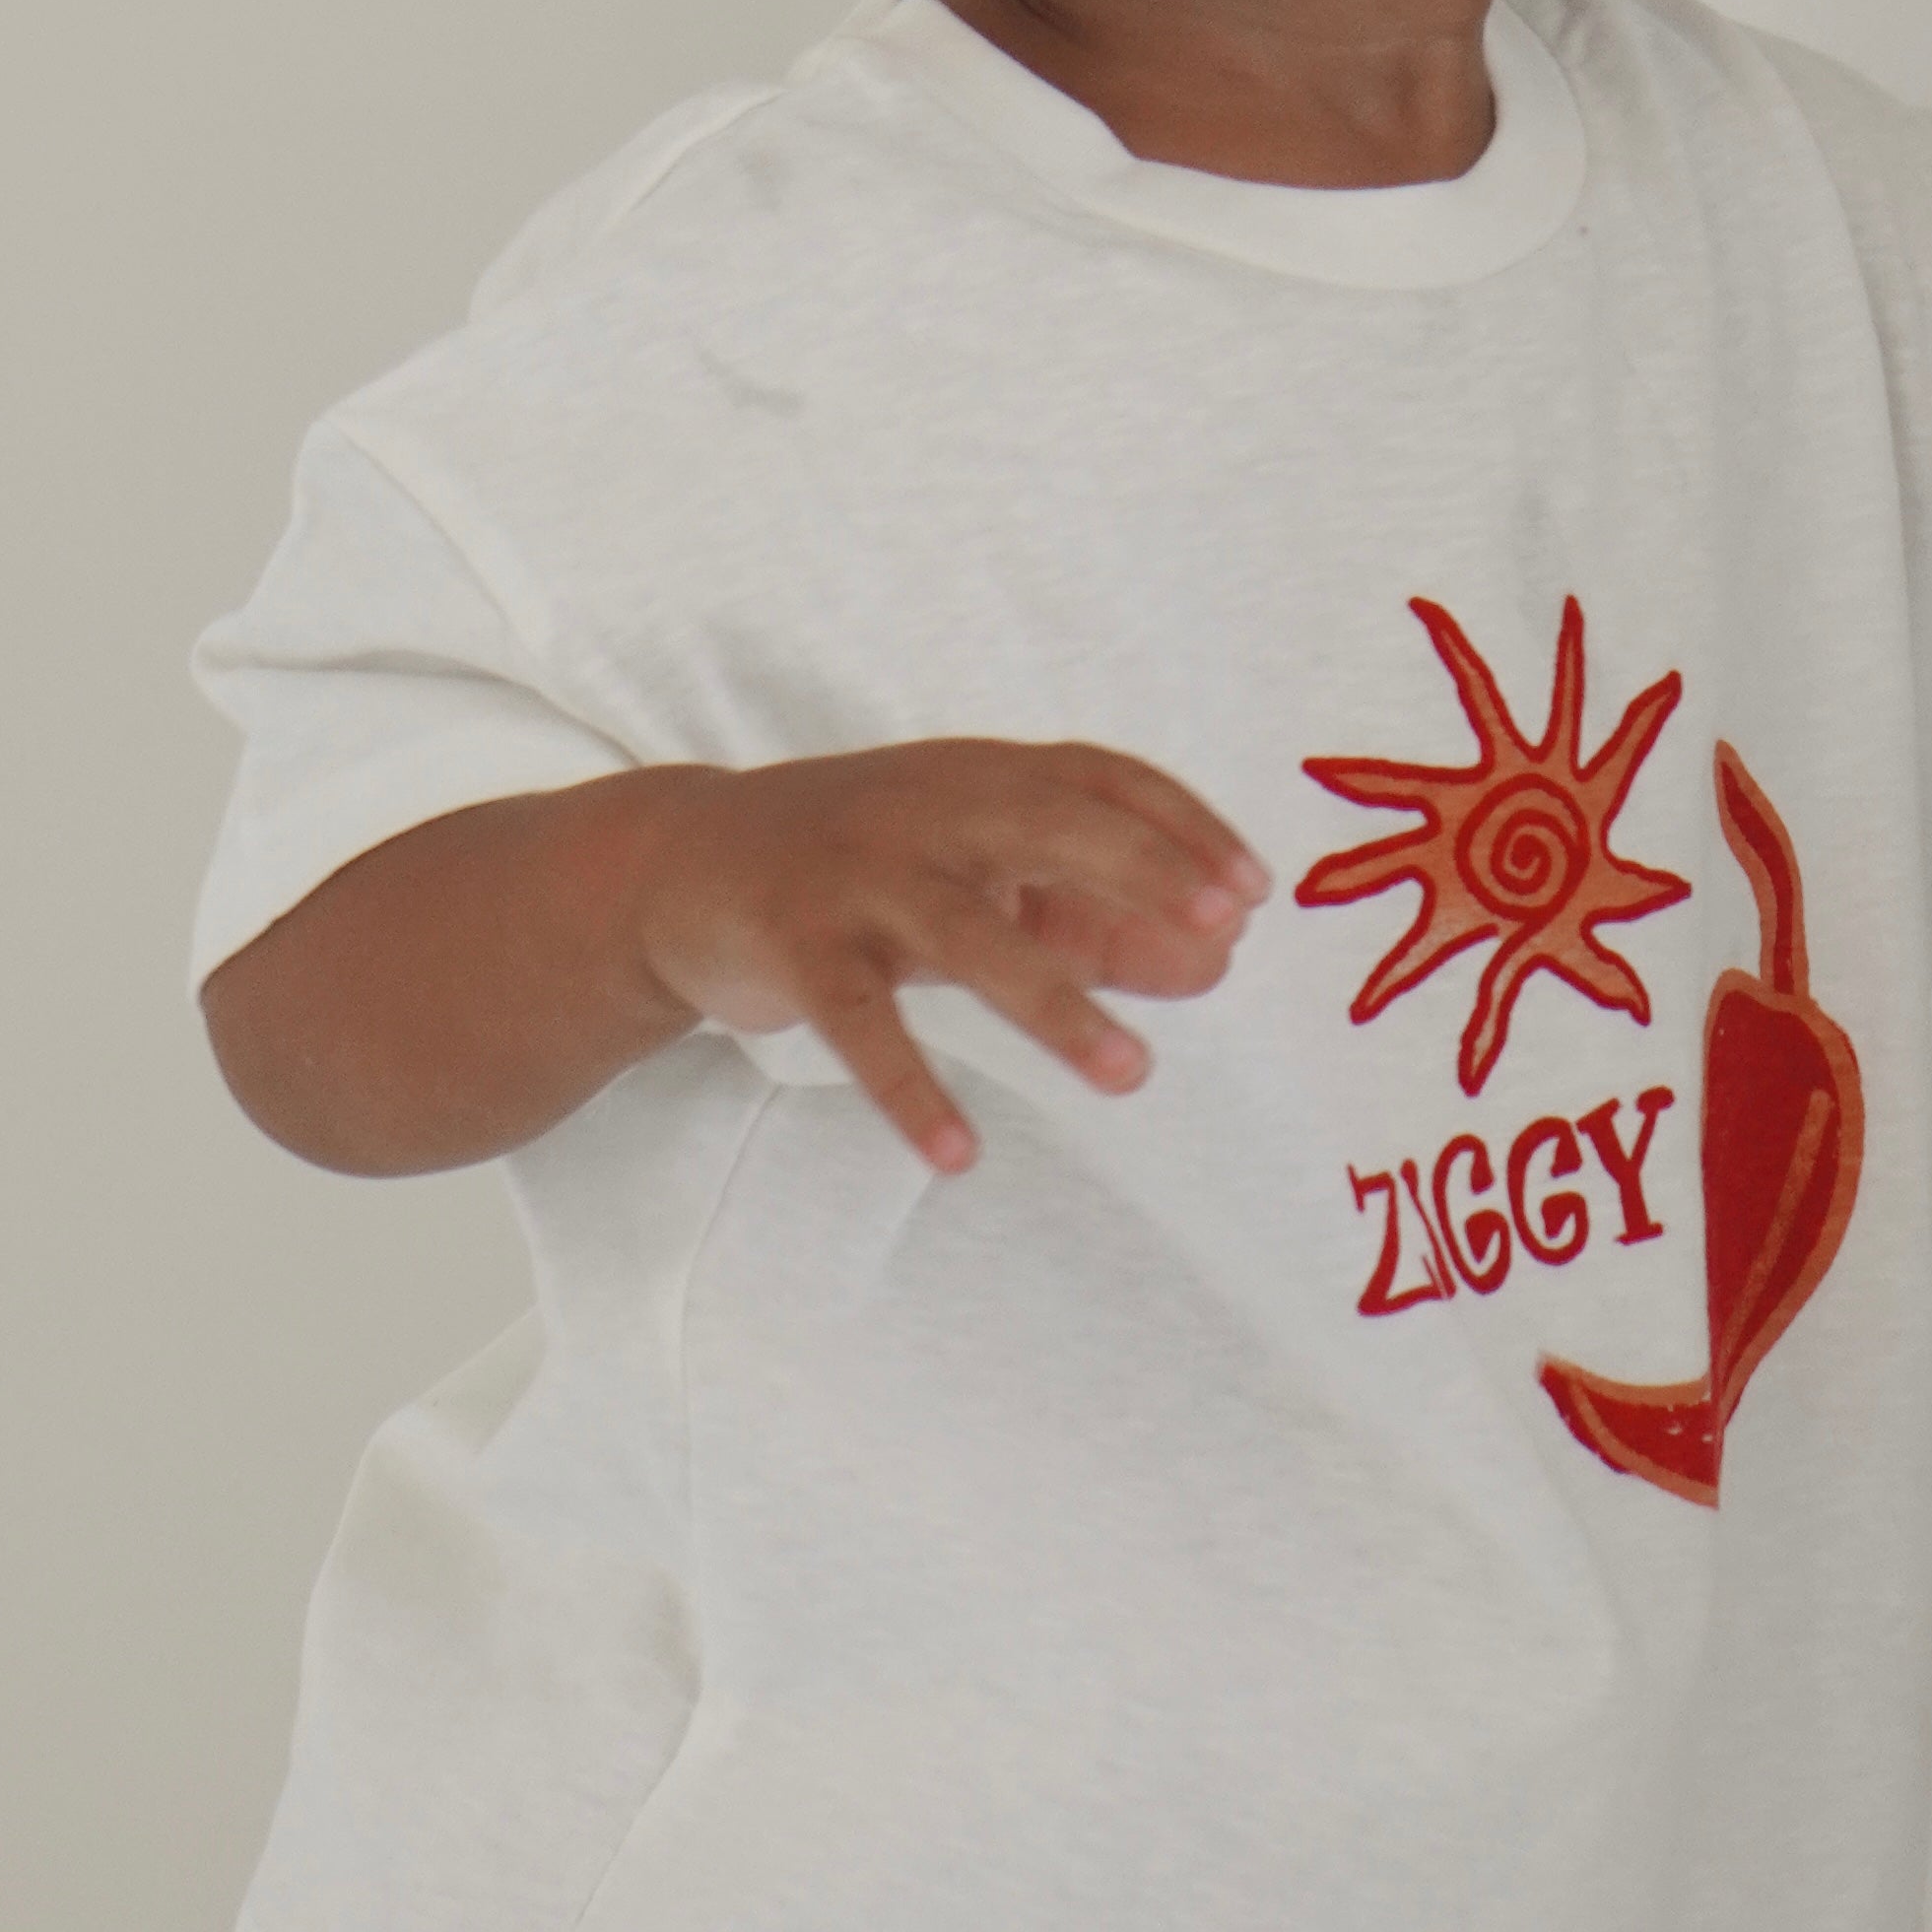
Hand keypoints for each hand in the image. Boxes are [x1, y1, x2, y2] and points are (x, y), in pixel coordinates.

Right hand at [631, 743, 1268, 1173]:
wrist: (679, 864)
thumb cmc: (861, 870)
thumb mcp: (979, 877)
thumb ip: (1091, 917)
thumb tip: (1218, 962)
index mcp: (980, 779)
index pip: (1100, 776)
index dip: (1182, 824)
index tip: (1252, 890)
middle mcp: (926, 809)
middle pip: (1048, 823)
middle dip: (1140, 869)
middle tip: (1220, 928)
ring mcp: (858, 874)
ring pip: (968, 933)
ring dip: (1054, 1004)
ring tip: (1130, 1075)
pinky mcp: (796, 944)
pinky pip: (862, 1023)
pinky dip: (912, 1091)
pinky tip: (959, 1155)